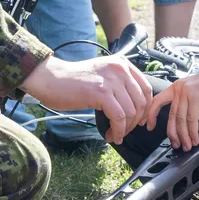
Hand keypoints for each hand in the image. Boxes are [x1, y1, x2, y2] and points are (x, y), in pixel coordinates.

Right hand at [20, 56, 151, 144]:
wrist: (52, 79)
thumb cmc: (74, 81)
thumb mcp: (103, 74)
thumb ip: (120, 84)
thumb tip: (136, 107)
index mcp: (123, 63)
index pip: (146, 89)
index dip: (146, 109)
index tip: (140, 122)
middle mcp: (120, 68)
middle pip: (140, 102)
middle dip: (135, 122)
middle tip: (125, 131)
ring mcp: (111, 80)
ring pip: (130, 112)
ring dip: (125, 129)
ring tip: (115, 135)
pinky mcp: (101, 92)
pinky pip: (118, 117)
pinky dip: (118, 130)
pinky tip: (111, 136)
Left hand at [145, 69, 198, 150]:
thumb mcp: (195, 90)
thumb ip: (187, 101)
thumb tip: (183, 120)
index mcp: (176, 87)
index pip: (157, 101)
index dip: (151, 115)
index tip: (149, 125)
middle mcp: (179, 89)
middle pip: (171, 116)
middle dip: (172, 133)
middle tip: (175, 144)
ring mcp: (187, 93)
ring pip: (181, 120)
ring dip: (184, 136)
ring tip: (187, 145)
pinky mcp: (196, 98)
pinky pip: (192, 120)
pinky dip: (193, 132)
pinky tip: (195, 138)